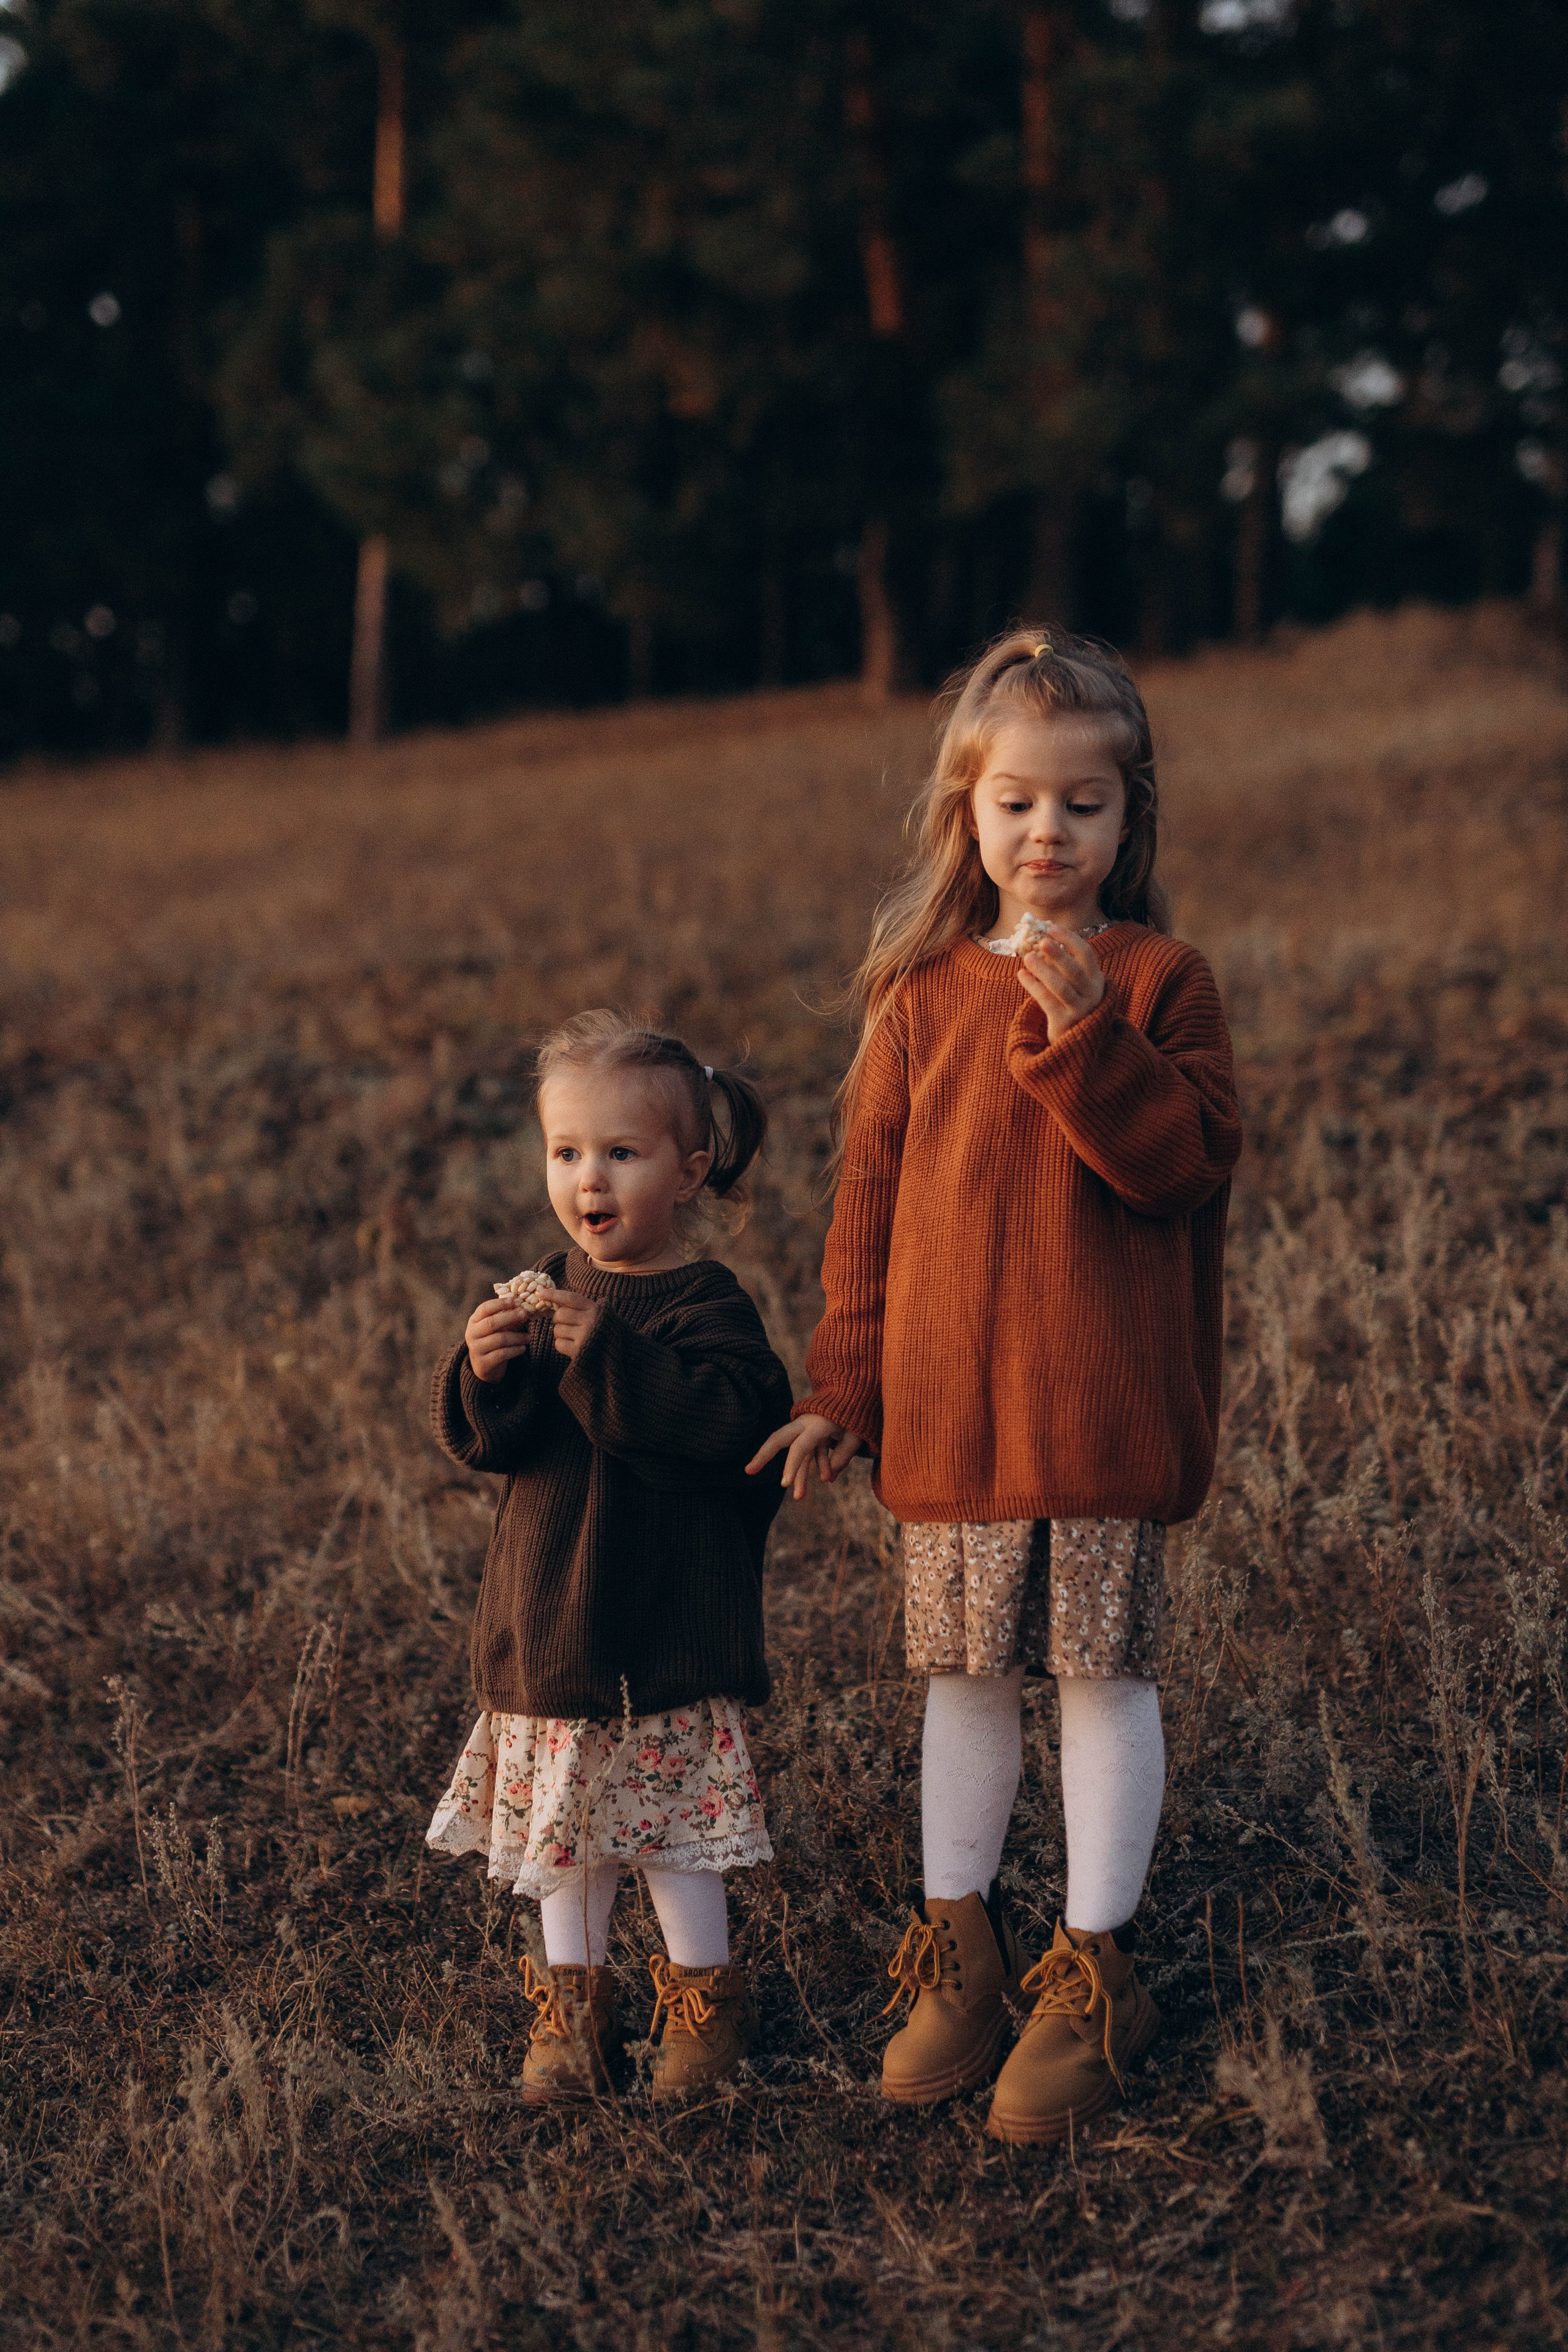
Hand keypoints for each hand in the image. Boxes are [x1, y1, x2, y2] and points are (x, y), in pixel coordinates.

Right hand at [464, 1296, 540, 1383]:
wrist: (484, 1366)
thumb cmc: (493, 1341)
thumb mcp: (500, 1328)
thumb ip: (510, 1319)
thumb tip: (526, 1310)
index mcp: (474, 1321)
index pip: (484, 1308)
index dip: (499, 1304)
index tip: (514, 1301)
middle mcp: (472, 1334)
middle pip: (491, 1322)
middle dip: (510, 1317)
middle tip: (525, 1314)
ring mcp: (476, 1349)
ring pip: (499, 1339)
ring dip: (517, 1337)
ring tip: (529, 1337)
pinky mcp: (483, 1363)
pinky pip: (502, 1354)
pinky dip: (515, 1350)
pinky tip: (523, 1348)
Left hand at [548, 1291, 600, 1360]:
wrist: (613, 1353)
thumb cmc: (599, 1330)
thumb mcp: (594, 1314)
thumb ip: (577, 1307)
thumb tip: (549, 1297)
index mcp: (594, 1309)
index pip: (571, 1298)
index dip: (554, 1295)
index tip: (542, 1293)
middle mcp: (591, 1321)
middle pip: (560, 1314)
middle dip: (558, 1319)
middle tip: (567, 1324)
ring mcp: (585, 1336)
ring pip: (557, 1330)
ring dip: (560, 1334)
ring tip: (573, 1336)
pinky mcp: (579, 1351)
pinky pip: (558, 1344)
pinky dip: (562, 1345)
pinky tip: (572, 1345)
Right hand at [747, 1413, 865, 1500]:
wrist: (855, 1393)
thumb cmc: (858, 1413)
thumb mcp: (856, 1434)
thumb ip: (843, 1455)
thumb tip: (826, 1478)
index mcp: (817, 1423)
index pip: (800, 1447)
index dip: (791, 1466)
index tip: (784, 1485)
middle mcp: (805, 1424)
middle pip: (779, 1439)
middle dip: (763, 1455)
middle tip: (747, 1471)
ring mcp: (807, 1429)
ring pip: (796, 1453)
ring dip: (799, 1475)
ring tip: (799, 1497)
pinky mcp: (812, 1434)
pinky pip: (809, 1453)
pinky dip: (817, 1466)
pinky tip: (825, 1477)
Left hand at [1017, 925, 1105, 1043]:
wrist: (1079, 1043)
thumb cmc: (1072, 1004)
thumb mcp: (1076, 985)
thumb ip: (1064, 967)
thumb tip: (1041, 939)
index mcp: (1097, 979)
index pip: (1087, 954)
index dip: (1070, 939)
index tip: (1052, 928)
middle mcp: (1092, 994)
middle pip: (1075, 970)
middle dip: (1058, 954)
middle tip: (1041, 941)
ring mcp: (1080, 1009)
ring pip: (1061, 986)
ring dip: (1043, 970)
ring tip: (1026, 957)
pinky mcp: (1066, 1022)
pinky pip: (1047, 1001)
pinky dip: (1033, 986)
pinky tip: (1021, 975)